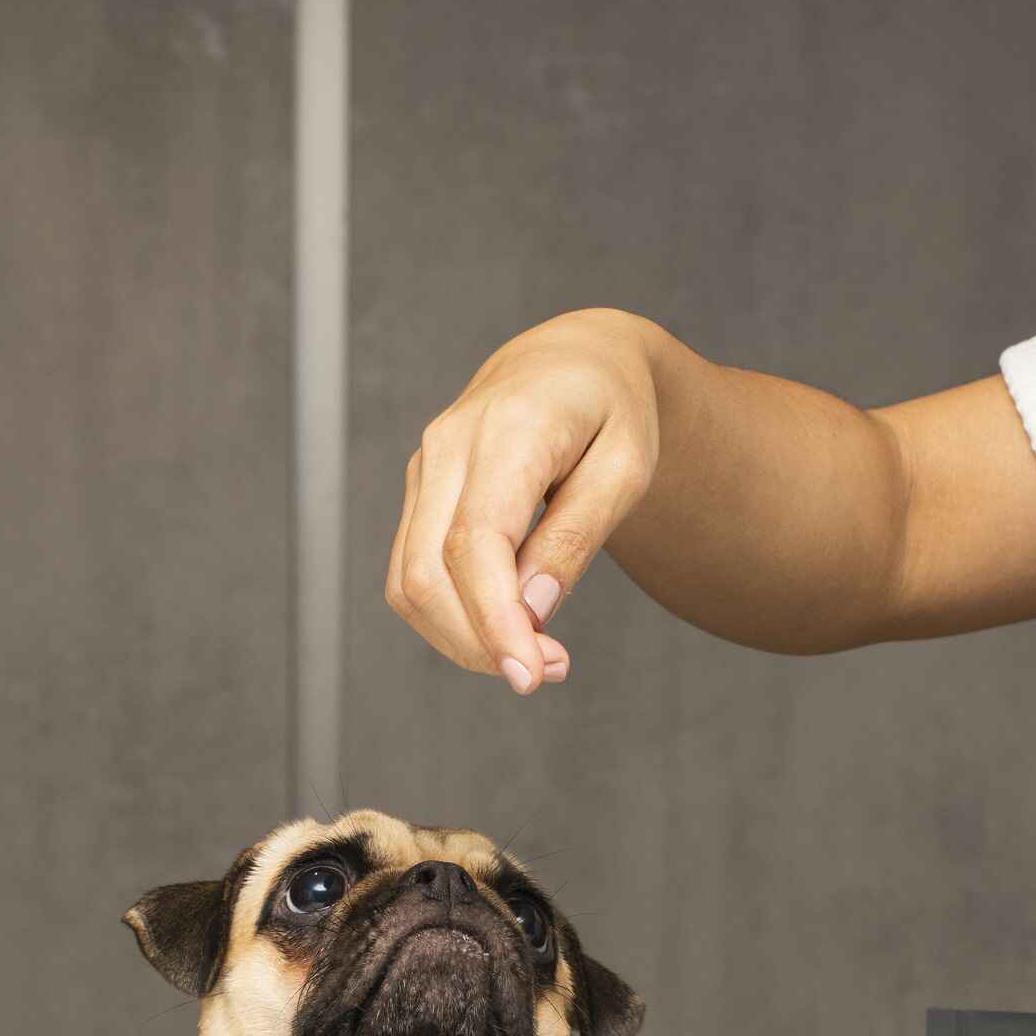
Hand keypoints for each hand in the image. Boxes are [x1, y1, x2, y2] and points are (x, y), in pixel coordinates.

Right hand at [385, 308, 663, 694]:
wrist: (575, 360)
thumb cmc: (613, 410)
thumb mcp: (627, 465)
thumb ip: (578, 535)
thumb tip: (532, 611)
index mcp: (509, 428)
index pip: (476, 541)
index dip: (494, 619)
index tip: (529, 675)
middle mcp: (449, 445)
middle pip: (427, 571)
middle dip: (480, 642)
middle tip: (546, 672)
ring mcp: (425, 468)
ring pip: (408, 582)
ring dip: (461, 639)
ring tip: (531, 656)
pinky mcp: (420, 492)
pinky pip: (411, 573)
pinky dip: (449, 618)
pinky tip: (501, 629)